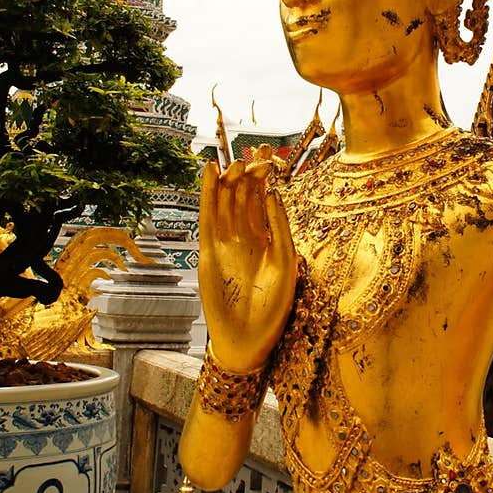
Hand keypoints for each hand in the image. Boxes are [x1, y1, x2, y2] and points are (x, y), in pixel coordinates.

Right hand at [198, 156, 297, 372]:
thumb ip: (279, 227)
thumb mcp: (285, 262)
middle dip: (248, 175)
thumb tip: (274, 193)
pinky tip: (210, 173)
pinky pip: (207, 216)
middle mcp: (243, 237)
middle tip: (255, 154)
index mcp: (265, 239)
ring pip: (225, 202)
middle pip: (243, 196)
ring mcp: (224, 242)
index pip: (262, 200)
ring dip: (229, 181)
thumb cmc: (272, 306)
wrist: (248, 338)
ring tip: (236, 161)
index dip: (264, 179)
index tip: (270, 158)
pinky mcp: (208, 250)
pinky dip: (207, 194)